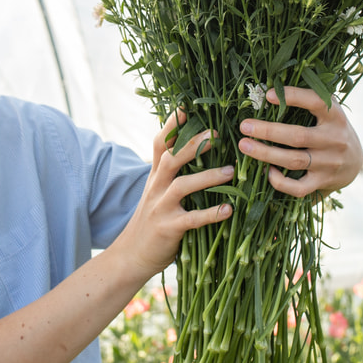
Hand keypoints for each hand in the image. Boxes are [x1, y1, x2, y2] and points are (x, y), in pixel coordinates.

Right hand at [111, 110, 234, 279]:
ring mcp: (160, 207)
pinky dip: (211, 214)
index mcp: (155, 176)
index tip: (186, 106)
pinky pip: (191, 219)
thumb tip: (199, 153)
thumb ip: (172, 174)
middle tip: (217, 133)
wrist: (131, 255)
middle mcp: (156, 187)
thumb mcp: (157, 192)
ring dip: (208, 177)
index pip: (161, 144)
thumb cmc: (152, 222)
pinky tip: (228, 210)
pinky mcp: (168, 228)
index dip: (171, 124)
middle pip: (172, 158)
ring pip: (183, 185)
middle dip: (193, 143)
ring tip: (231, 172)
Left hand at [238, 86, 362, 197]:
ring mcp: (328, 164)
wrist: (355, 162)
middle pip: (298, 136)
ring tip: (244, 146)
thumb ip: (308, 102)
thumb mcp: (329, 112)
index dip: (294, 97)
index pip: (317, 103)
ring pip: (294, 160)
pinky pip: (298, 187)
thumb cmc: (331, 130)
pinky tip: (267, 172)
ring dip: (266, 154)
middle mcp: (334, 140)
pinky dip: (280, 182)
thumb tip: (269, 91)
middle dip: (268, 131)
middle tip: (244, 126)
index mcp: (335, 117)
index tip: (268, 95)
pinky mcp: (322, 182)